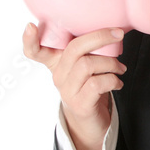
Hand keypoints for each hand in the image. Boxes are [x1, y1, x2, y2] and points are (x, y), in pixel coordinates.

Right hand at [22, 24, 127, 139]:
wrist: (91, 123)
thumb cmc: (90, 88)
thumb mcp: (85, 66)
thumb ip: (88, 49)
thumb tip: (111, 29)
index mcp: (56, 63)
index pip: (34, 51)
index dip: (29, 40)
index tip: (31, 26)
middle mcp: (58, 76)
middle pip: (73, 48)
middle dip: (100, 36)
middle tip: (119, 34)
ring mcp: (67, 91)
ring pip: (87, 64)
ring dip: (111, 63)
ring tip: (120, 68)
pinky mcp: (80, 104)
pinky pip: (97, 84)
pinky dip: (113, 80)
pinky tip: (118, 83)